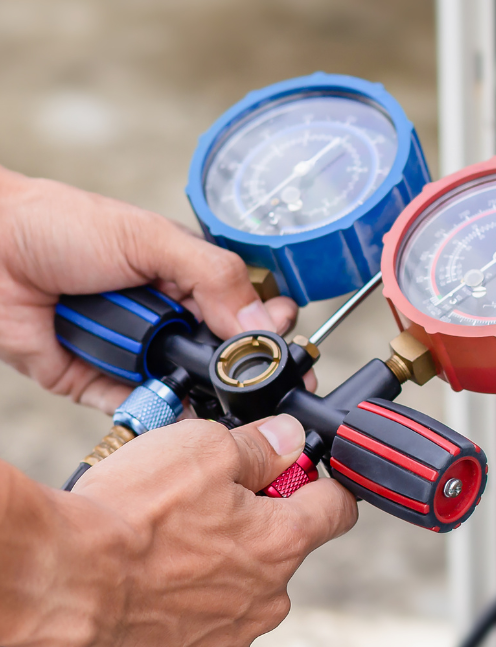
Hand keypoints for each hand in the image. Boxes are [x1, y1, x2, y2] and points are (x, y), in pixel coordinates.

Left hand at [0, 168, 300, 411]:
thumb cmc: (60, 225)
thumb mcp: (150, 238)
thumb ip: (213, 277)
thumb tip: (265, 320)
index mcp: (188, 277)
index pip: (246, 308)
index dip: (269, 331)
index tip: (286, 349)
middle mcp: (166, 317)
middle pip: (222, 356)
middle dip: (241, 370)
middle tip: (262, 383)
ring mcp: (134, 351)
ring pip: (185, 386)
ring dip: (202, 395)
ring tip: (226, 403)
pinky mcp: (97, 382)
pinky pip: (139, 408)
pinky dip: (160, 415)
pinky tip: (184, 421)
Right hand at [2, 414, 356, 646]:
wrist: (59, 582)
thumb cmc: (128, 516)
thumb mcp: (203, 448)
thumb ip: (260, 445)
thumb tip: (291, 438)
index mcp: (282, 541)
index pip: (337, 509)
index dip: (318, 487)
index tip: (297, 480)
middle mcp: (268, 600)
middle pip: (278, 557)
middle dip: (248, 536)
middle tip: (196, 518)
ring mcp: (230, 646)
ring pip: (237, 604)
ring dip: (212, 584)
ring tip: (159, 563)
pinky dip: (178, 631)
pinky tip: (146, 607)